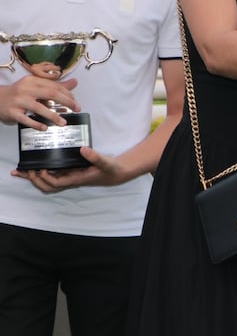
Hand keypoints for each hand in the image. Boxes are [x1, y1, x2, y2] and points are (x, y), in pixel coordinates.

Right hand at [0, 77, 79, 127]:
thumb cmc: (19, 92)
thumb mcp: (36, 86)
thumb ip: (55, 86)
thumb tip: (74, 82)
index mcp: (33, 81)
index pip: (54, 86)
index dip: (68, 94)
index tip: (75, 101)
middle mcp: (26, 89)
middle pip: (50, 94)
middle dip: (67, 101)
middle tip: (76, 108)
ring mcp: (18, 101)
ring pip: (39, 108)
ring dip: (53, 116)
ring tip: (63, 122)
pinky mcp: (12, 112)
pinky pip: (26, 119)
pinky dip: (36, 124)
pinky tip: (45, 127)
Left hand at [11, 146, 137, 191]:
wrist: (117, 173)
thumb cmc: (111, 169)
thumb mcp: (105, 162)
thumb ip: (95, 156)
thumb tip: (83, 149)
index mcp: (76, 179)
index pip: (56, 183)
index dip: (46, 177)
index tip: (42, 168)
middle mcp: (70, 180)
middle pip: (47, 186)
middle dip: (34, 180)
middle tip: (23, 171)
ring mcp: (70, 177)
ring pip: (48, 182)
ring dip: (34, 178)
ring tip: (22, 171)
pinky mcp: (71, 172)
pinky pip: (53, 175)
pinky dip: (43, 172)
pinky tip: (38, 165)